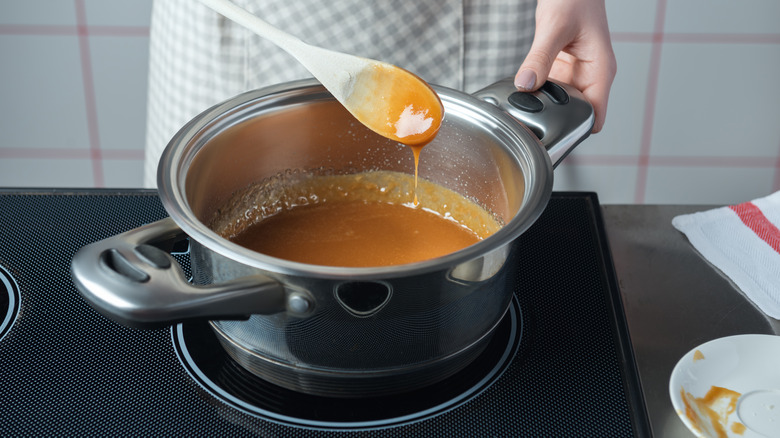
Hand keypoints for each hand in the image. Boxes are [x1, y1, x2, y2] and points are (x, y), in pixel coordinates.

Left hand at [514, 0, 616, 132]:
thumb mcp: (554, 28)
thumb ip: (540, 58)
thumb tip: (526, 84)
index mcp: (600, 70)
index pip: (594, 114)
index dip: (576, 129)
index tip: (554, 135)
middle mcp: (590, 75)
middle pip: (575, 112)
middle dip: (554, 118)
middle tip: (530, 120)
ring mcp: (575, 73)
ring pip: (560, 102)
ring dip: (543, 105)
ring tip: (524, 105)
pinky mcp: (561, 68)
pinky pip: (549, 88)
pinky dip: (537, 91)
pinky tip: (524, 90)